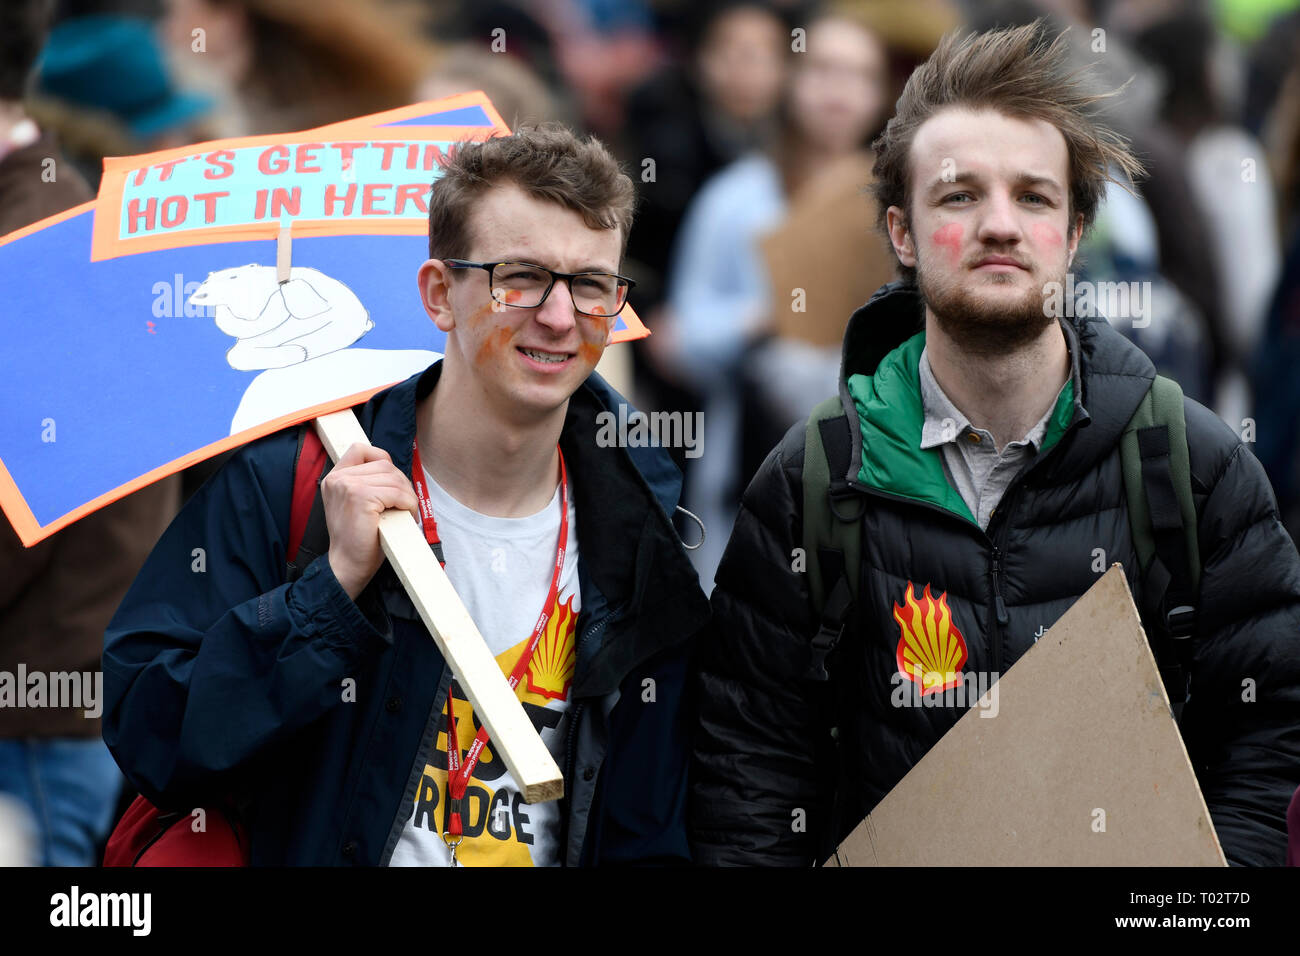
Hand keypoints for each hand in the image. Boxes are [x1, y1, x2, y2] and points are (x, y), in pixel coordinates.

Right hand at [320, 442, 418, 599]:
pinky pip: (397, 492)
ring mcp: (347, 485)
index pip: (361, 450)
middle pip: (384, 464)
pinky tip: (405, 516)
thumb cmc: (357, 540)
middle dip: (401, 484)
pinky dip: (408, 504)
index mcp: (334, 478)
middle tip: (405, 505)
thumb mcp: (354, 505)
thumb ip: (365, 484)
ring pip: (394, 478)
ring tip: (406, 512)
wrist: (347, 566)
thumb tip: (393, 472)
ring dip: (407, 496)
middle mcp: (337, 478)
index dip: (382, 460)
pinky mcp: (360, 496)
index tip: (392, 481)